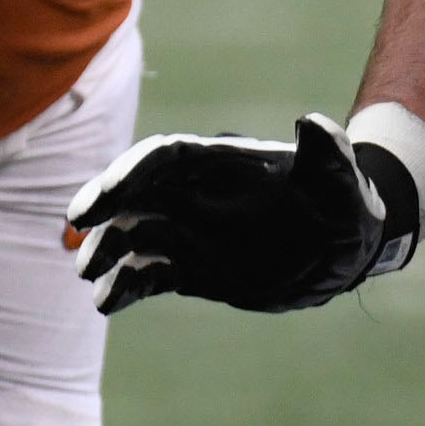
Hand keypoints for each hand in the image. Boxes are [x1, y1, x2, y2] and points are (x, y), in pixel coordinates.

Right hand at [64, 112, 421, 314]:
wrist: (346, 249)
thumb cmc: (347, 205)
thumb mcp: (344, 182)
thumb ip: (328, 155)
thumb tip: (314, 123)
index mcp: (221, 165)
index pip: (165, 158)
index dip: (133, 172)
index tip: (109, 194)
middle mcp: (196, 195)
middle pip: (135, 192)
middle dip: (103, 204)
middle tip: (77, 225)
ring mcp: (190, 232)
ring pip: (133, 236)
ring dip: (107, 250)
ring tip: (89, 273)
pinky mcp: (192, 268)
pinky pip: (148, 275)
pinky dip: (125, 286)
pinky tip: (107, 302)